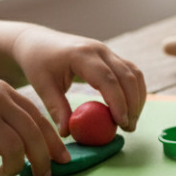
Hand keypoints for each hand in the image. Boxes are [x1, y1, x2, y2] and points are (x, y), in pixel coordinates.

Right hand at [0, 67, 69, 175]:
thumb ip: (4, 111)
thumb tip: (28, 140)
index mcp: (4, 92)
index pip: (39, 119)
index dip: (54, 142)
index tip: (63, 160)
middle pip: (33, 135)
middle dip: (43, 160)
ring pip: (14, 148)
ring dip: (14, 167)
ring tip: (7, 173)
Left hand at [11, 26, 146, 136]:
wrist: (38, 42)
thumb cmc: (38, 63)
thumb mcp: (42, 86)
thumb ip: (56, 109)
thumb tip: (67, 133)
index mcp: (81, 54)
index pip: (107, 79)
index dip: (118, 102)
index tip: (120, 123)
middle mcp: (99, 50)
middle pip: (127, 76)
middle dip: (132, 104)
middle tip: (129, 128)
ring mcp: (108, 51)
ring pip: (135, 74)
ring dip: (137, 98)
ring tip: (131, 121)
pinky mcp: (112, 56)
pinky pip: (132, 73)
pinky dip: (135, 91)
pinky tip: (130, 108)